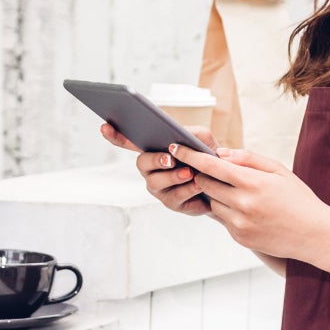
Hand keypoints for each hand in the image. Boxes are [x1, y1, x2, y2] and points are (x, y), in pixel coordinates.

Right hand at [101, 123, 217, 216]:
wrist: (224, 183)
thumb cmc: (208, 158)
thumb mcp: (204, 140)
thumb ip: (193, 133)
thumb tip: (180, 139)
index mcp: (154, 149)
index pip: (129, 142)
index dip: (115, 136)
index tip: (105, 126)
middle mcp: (151, 169)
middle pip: (141, 162)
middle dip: (154, 160)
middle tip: (169, 158)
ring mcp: (159, 187)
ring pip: (155, 182)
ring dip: (173, 176)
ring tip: (188, 172)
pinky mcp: (172, 203)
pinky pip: (174, 197)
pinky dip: (188, 189)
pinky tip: (198, 183)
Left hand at [170, 143, 329, 259]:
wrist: (314, 234)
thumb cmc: (297, 197)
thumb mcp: (278, 170)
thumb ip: (248, 158)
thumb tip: (220, 154)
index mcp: (252, 183)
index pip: (211, 166)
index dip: (191, 156)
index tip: (175, 147)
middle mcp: (243, 204)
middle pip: (206, 184)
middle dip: (203, 175)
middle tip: (208, 169)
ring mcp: (240, 224)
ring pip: (212, 203)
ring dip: (216, 194)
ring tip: (235, 191)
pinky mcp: (240, 238)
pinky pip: (223, 219)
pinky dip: (227, 211)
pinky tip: (246, 209)